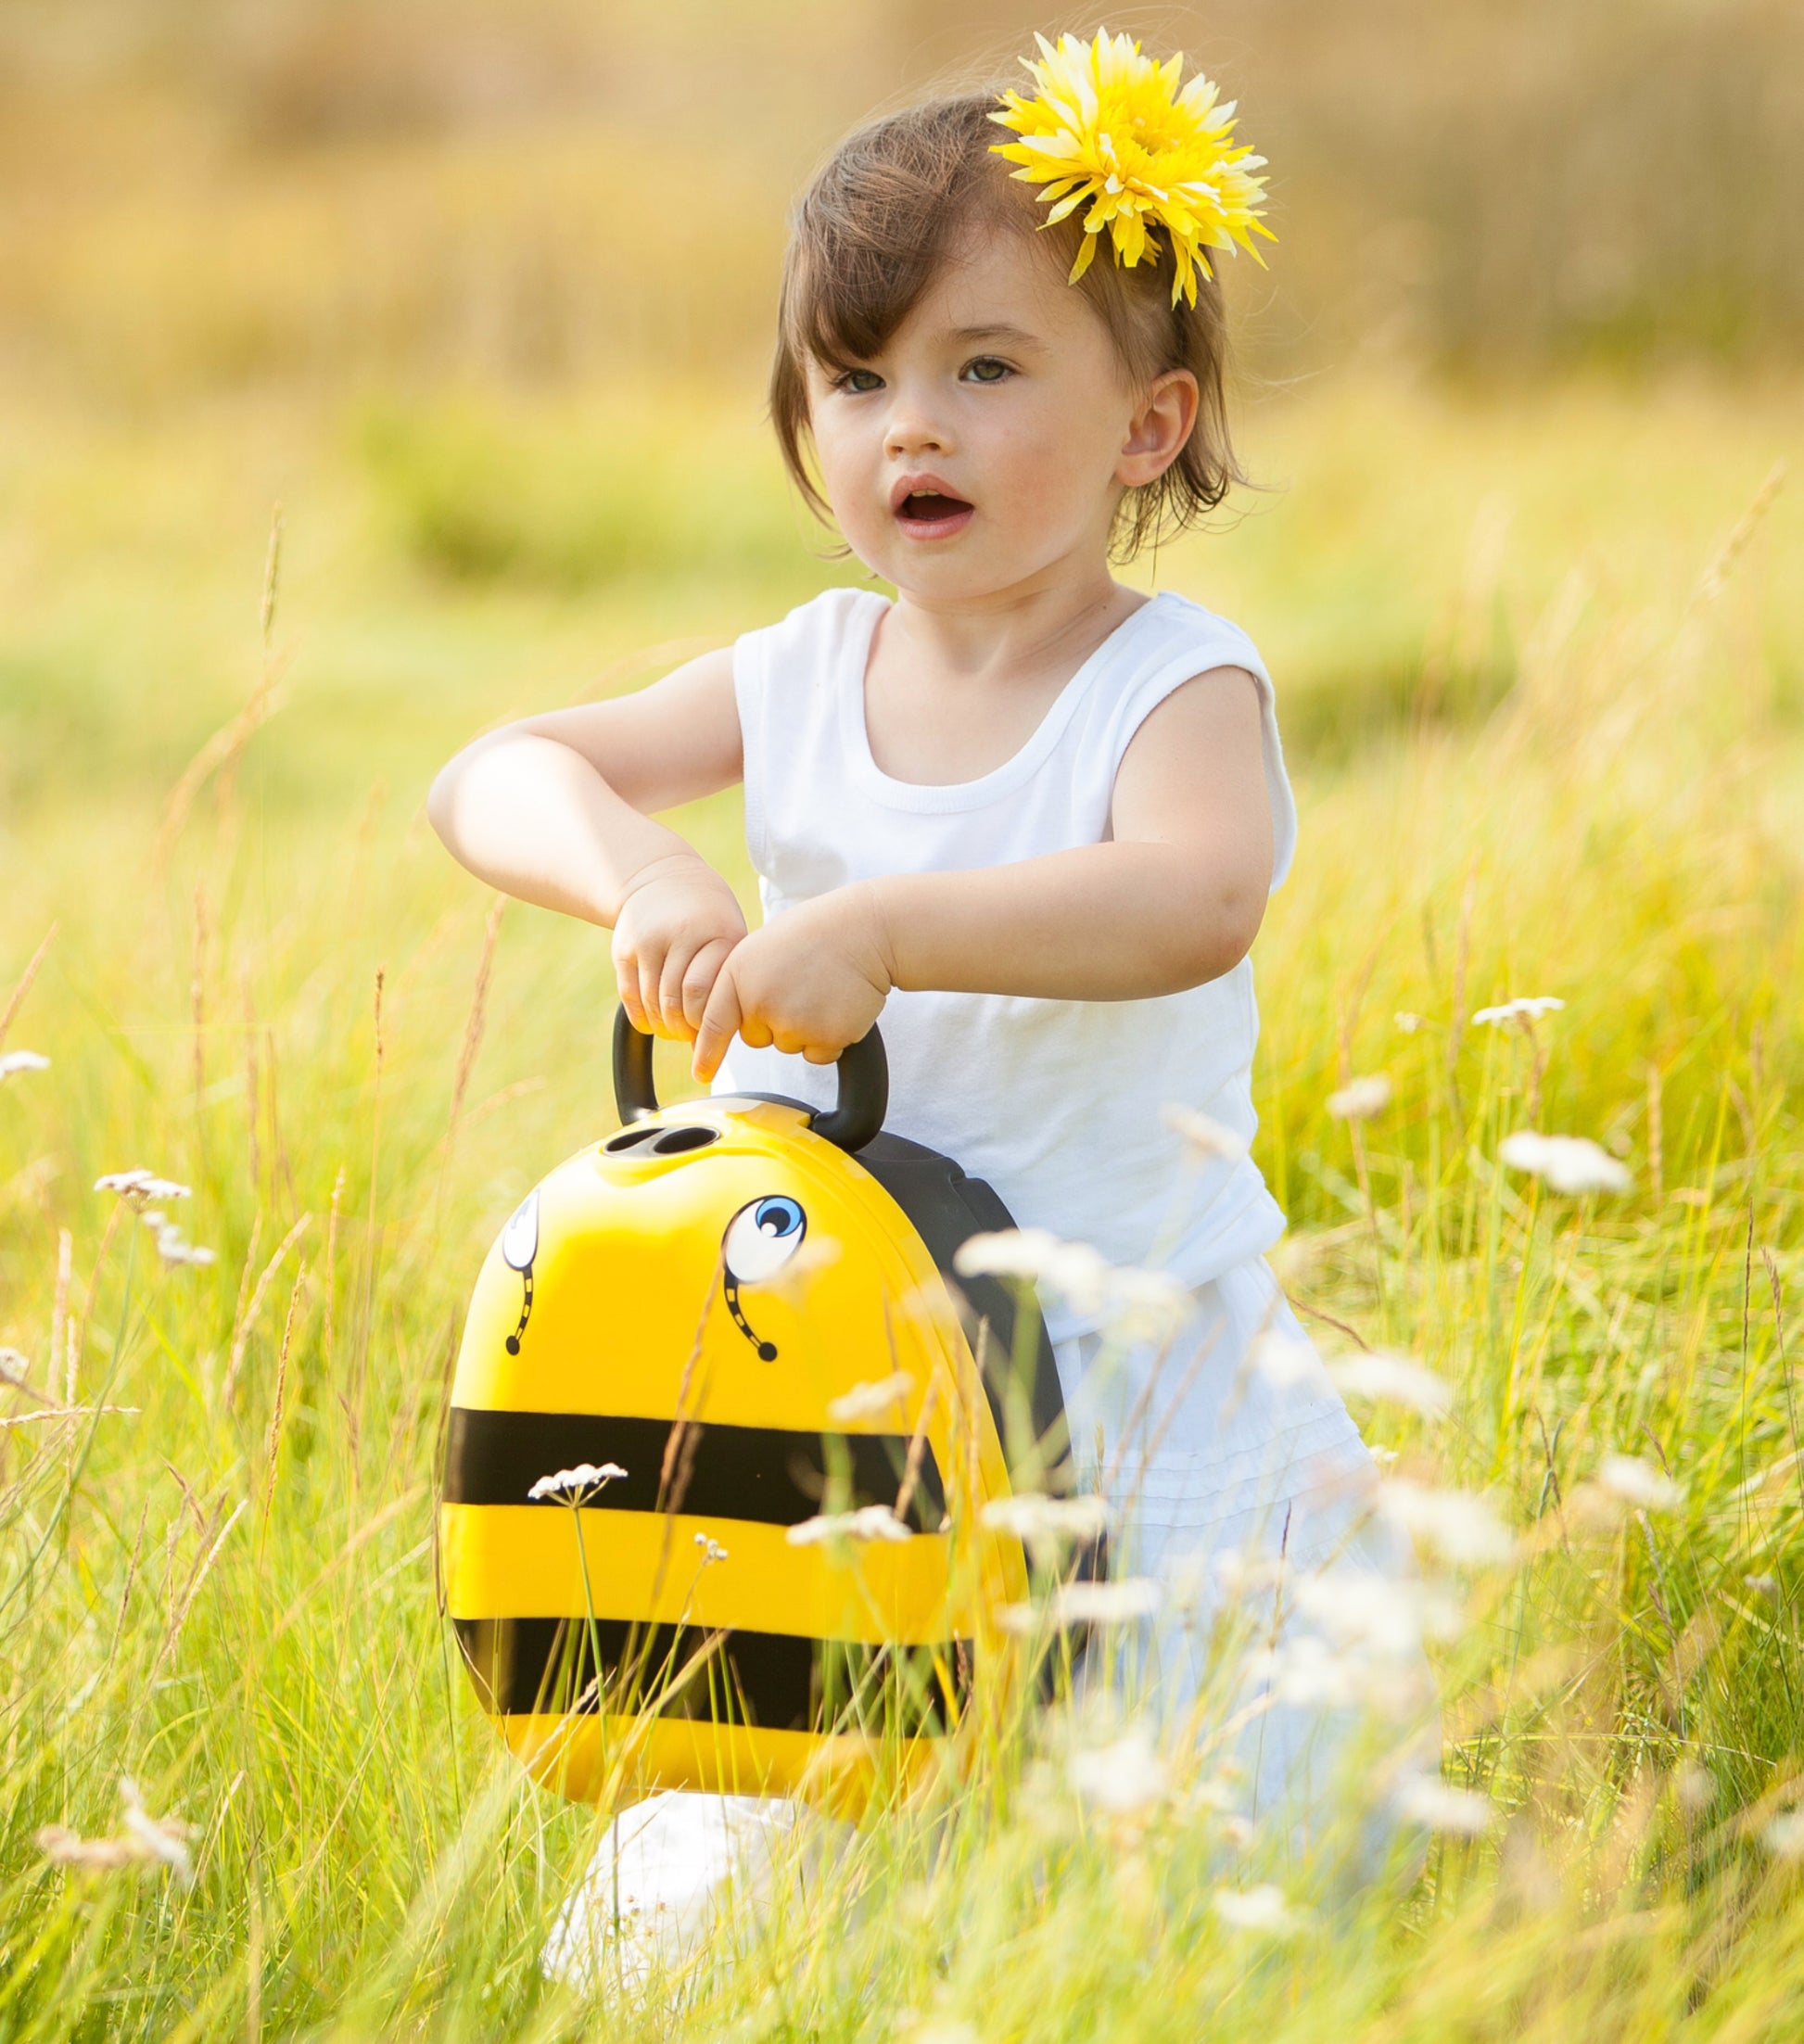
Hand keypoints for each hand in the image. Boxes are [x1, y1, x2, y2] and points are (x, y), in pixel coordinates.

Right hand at [611, 854, 748, 1040]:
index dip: (704, 1022)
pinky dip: (642, 1018)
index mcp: (717, 933)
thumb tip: (711, 1044)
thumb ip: (725, 984)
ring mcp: (648, 939)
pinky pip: (629, 995)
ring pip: (651, 1003)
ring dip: (663, 1027)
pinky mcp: (623, 947)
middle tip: (690, 1037)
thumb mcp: (729, 939)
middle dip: (683, 1029)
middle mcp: (680, 934)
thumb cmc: (709, 920)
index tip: (711, 1032)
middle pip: (674, 1002)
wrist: (665, 878)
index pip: (702, 993)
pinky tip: (653, 1023)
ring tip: (674, 1031)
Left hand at [691, 884, 893, 1083]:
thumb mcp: (761, 948)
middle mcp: (761, 1002)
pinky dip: (830, 1037)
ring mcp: (794, 1022)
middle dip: (774, 1022)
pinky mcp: (826, 1037)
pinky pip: (819, 1054)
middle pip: (757, 1038)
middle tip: (799, 986)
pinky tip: (838, 1004)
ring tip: (822, 989)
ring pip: (790, 1046)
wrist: (866, 931)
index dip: (707, 1053)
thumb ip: (742, 983)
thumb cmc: (817, 934)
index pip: (713, 1024)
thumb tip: (733, 1018)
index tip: (702, 1073)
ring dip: (805, 1028)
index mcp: (739, 975)